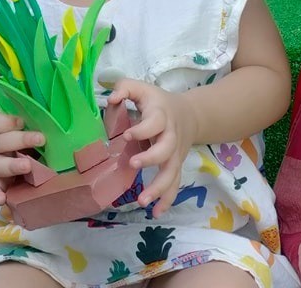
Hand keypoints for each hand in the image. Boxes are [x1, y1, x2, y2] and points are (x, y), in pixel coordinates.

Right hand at [0, 110, 45, 205]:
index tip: (22, 121)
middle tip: (41, 139)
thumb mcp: (28, 120)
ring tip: (27, 166)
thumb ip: (40, 116)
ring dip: (12, 166)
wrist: (8, 148)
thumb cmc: (24, 130)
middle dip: (20, 140)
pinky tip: (2, 199)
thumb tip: (67, 112)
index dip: (6, 121)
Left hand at [108, 78, 197, 216]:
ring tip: (142, 201)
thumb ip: (124, 88)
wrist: (190, 114)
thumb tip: (111, 98)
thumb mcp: (142, 89)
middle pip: (166, 148)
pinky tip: (156, 213)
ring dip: (159, 188)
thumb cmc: (158, 102)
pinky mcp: (175, 166)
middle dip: (151, 157)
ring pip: (172, 172)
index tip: (126, 134)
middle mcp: (171, 135)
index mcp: (162, 115)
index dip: (142, 129)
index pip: (155, 122)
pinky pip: (175, 185)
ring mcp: (175, 154)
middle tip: (132, 163)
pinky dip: (167, 200)